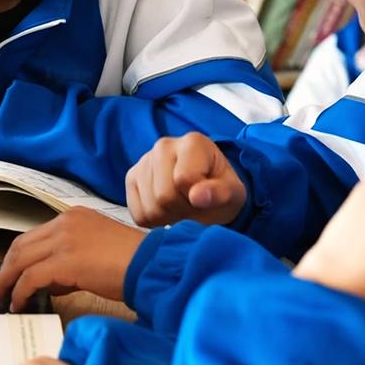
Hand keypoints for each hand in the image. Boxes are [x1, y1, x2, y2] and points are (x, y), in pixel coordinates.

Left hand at [0, 207, 144, 310]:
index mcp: (73, 217)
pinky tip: (18, 304)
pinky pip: (31, 277)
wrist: (151, 264)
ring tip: (1, 299)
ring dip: (6, 281)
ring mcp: (63, 240)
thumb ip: (70, 260)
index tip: (9, 274)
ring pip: (20, 259)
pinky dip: (20, 291)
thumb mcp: (96, 251)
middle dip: (5, 269)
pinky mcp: (64, 260)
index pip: (34, 235)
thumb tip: (48, 282)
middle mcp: (65, 223)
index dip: (18, 257)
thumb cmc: (132, 263)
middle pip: (21, 245)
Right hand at [125, 133, 246, 226]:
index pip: (183, 180)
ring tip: (181, 206)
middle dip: (182, 210)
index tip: (206, 197)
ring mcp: (143, 161)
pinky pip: (138, 214)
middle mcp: (163, 146)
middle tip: (194, 206)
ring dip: (169, 217)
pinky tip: (167, 209)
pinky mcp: (131, 178)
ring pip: (150, 208)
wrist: (205, 191)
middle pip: (163, 196)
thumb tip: (198, 196)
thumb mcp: (233, 194)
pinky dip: (154, 221)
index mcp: (193, 143)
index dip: (196, 200)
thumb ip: (221, 193)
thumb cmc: (220, 191)